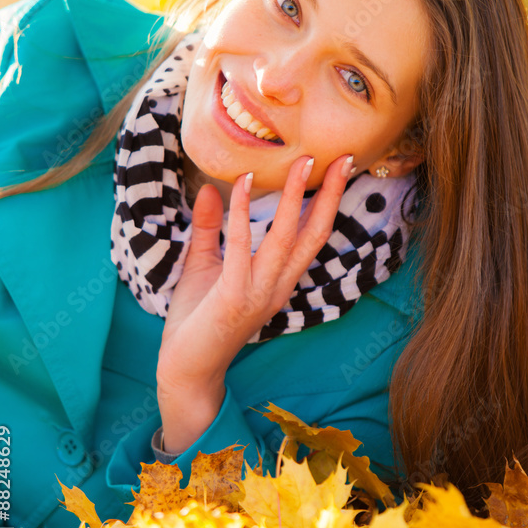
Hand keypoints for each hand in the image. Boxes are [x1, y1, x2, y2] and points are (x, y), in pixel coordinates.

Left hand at [155, 153, 354, 395]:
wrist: (185, 370)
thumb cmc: (196, 321)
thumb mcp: (205, 265)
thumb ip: (211, 229)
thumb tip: (208, 190)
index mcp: (279, 280)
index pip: (313, 234)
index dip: (329, 201)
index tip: (339, 168)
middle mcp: (279, 286)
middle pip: (314, 233)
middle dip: (330, 194)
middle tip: (343, 156)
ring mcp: (260, 292)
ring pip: (286, 236)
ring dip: (294, 196)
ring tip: (302, 162)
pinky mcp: (235, 296)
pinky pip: (241, 246)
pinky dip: (241, 212)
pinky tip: (241, 183)